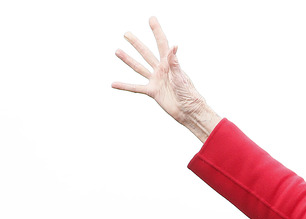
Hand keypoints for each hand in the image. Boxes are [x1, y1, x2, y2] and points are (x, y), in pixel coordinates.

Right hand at [112, 17, 220, 142]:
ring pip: (139, 67)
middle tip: (126, 33)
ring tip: (117, 51)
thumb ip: (175, 62)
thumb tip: (174, 46)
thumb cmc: (189, 94)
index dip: (157, 31)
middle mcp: (161, 70)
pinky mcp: (152, 92)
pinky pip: (135, 87)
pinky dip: (124, 86)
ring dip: (128, 59)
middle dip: (137, 43)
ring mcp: (156, 80)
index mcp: (169, 64)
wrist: (188, 111)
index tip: (151, 19)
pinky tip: (114, 83)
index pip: (162, 44)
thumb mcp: (181, 77)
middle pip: (146, 53)